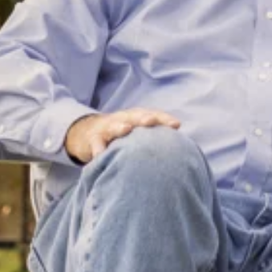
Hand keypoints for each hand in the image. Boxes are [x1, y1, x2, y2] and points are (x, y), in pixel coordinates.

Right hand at [62, 107, 182, 163]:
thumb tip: (183, 152)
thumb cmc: (121, 136)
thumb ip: (154, 140)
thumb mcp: (137, 134)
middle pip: (135, 116)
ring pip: (114, 126)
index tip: (176, 125)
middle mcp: (124, 119)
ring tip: (126, 129)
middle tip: (151, 121)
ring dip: (120, 126)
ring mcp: (108, 128)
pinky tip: (100, 156)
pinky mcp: (93, 139)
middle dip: (144, 117)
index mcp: (137, 118)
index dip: (164, 119)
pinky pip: (96, 143)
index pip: (153, 115)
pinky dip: (98, 149)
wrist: (88, 133)